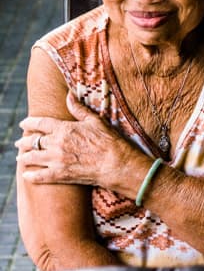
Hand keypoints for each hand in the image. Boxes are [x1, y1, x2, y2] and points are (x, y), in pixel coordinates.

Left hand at [15, 92, 130, 187]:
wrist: (115, 162)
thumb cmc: (108, 140)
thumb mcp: (95, 120)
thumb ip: (78, 108)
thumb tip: (69, 95)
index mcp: (64, 129)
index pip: (40, 123)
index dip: (29, 122)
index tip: (24, 123)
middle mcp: (57, 144)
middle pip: (32, 141)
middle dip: (24, 141)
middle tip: (20, 142)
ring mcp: (57, 160)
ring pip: (32, 158)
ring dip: (24, 157)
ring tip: (21, 157)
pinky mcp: (60, 175)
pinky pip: (39, 176)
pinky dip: (31, 176)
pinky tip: (27, 175)